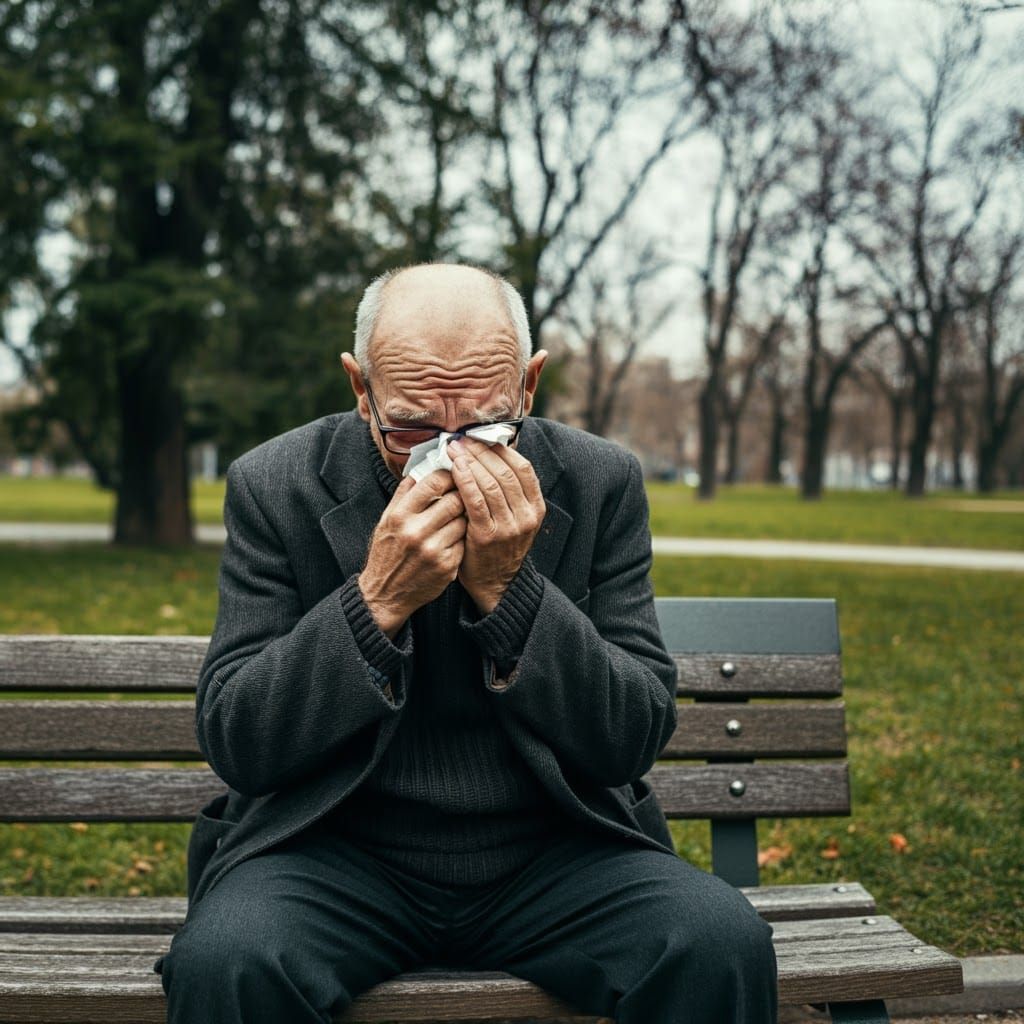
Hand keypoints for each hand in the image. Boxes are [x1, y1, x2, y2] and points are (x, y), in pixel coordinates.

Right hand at [358, 470, 466, 637]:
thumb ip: (404, 493)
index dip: (449, 474)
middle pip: (455, 500)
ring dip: (464, 516)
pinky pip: (465, 542)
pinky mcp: (447, 566)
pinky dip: (462, 538)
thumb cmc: (387, 552)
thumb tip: (424, 467)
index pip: (434, 483)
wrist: (385, 594)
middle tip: (463, 493)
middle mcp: (416, 532)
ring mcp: (433, 550)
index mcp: (400, 515)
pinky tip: (454, 539)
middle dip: (461, 494)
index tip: (454, 473)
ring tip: (458, 517)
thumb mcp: (387, 520)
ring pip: (464, 520)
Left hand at [448, 437, 545, 613]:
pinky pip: (476, 501)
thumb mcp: (513, 517)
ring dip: (470, 462)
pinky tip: (453, 469)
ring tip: (454, 450)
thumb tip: (487, 453)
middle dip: (481, 452)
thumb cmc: (498, 544)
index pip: (522, 467)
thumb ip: (507, 491)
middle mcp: (527, 516)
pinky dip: (464, 481)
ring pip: (491, 483)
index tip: (479, 437)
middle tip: (461, 440)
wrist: (494, 583)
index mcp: (536, 507)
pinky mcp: (488, 536)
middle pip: (505, 472)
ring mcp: (509, 527)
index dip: (500, 449)